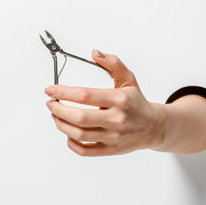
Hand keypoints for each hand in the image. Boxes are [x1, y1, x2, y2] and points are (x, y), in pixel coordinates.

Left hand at [45, 50, 164, 156]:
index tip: (51, 89)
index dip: (63, 92)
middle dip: (59, 110)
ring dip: (62, 125)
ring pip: (79, 134)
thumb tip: (95, 53)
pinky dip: (72, 143)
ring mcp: (113, 136)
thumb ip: (113, 64)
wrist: (154, 127)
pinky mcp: (111, 150)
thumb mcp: (129, 79)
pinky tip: (68, 133)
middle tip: (51, 104)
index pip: (85, 95)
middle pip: (80, 117)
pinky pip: (85, 150)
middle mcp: (117, 119)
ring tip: (56, 116)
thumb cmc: (137, 102)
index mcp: (119, 99)